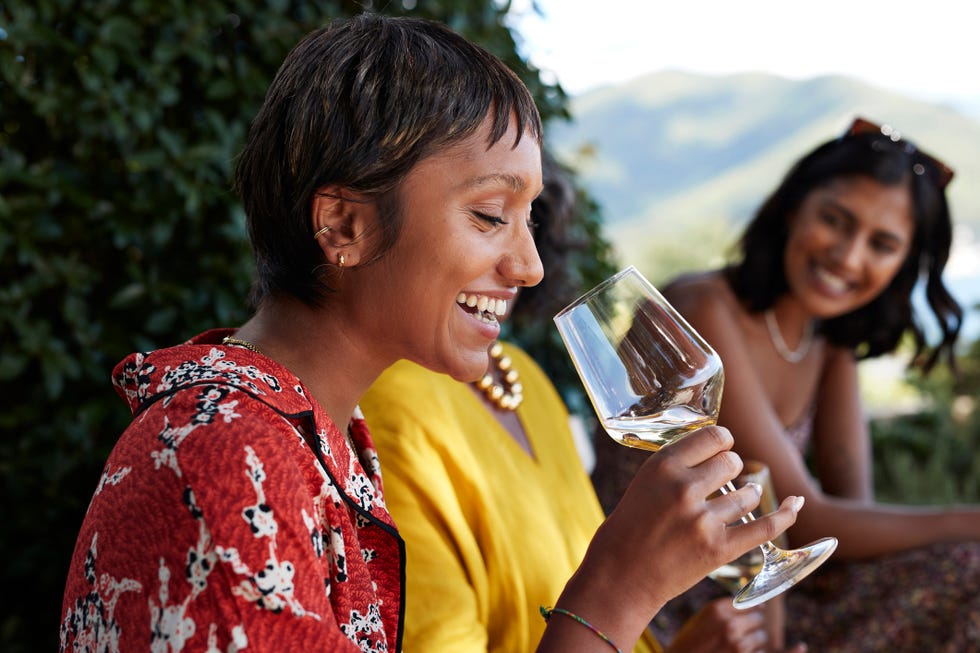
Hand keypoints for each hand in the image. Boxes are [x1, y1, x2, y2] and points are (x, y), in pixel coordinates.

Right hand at [600, 426, 800, 608]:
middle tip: (723, 480)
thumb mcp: (645, 484)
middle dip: (732, 468)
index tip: (724, 448)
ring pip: (747, 495)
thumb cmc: (629, 528)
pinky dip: (784, 515)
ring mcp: (703, 520)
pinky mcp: (719, 549)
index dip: (723, 442)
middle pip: (732, 462)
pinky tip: (794, 504)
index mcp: (662, 466)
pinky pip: (763, 528)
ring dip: (747, 495)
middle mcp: (684, 488)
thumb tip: (716, 451)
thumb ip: (677, 468)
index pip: (713, 437)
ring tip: (739, 500)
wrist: (620, 576)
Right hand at [667, 598, 765, 652]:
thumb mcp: (701, 619)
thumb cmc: (690, 642)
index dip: (752, 606)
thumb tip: (749, 603)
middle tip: (746, 629)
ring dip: (754, 640)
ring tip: (739, 644)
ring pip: (761, 636)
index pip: (748, 600)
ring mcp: (737, 644)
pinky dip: (753, 652)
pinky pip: (759, 651)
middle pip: (758, 617)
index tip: (757, 608)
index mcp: (717, 610)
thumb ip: (723, 611)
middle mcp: (729, 624)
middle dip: (753, 623)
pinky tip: (737, 652)